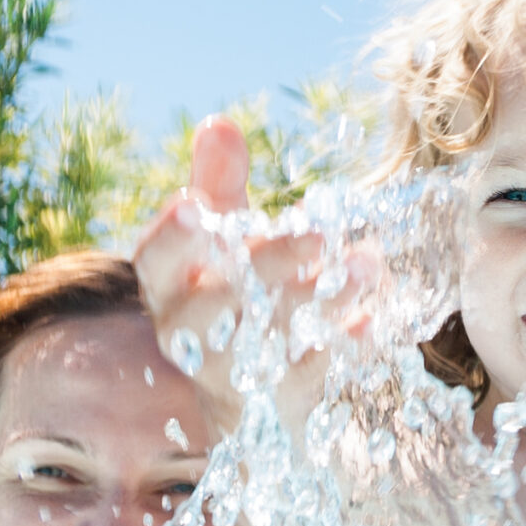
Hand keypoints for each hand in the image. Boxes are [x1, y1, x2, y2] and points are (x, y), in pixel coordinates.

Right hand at [132, 117, 380, 422]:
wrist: (251, 395)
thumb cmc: (230, 294)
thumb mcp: (222, 239)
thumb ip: (219, 184)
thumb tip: (219, 124)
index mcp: (168, 289)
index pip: (154, 262)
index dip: (171, 236)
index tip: (194, 203)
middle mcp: (190, 335)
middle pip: (217, 305)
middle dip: (268, 266)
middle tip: (318, 236)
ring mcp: (232, 374)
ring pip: (270, 340)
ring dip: (320, 299)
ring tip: (365, 263)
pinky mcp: (276, 402)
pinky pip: (309, 377)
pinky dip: (342, 345)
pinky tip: (371, 319)